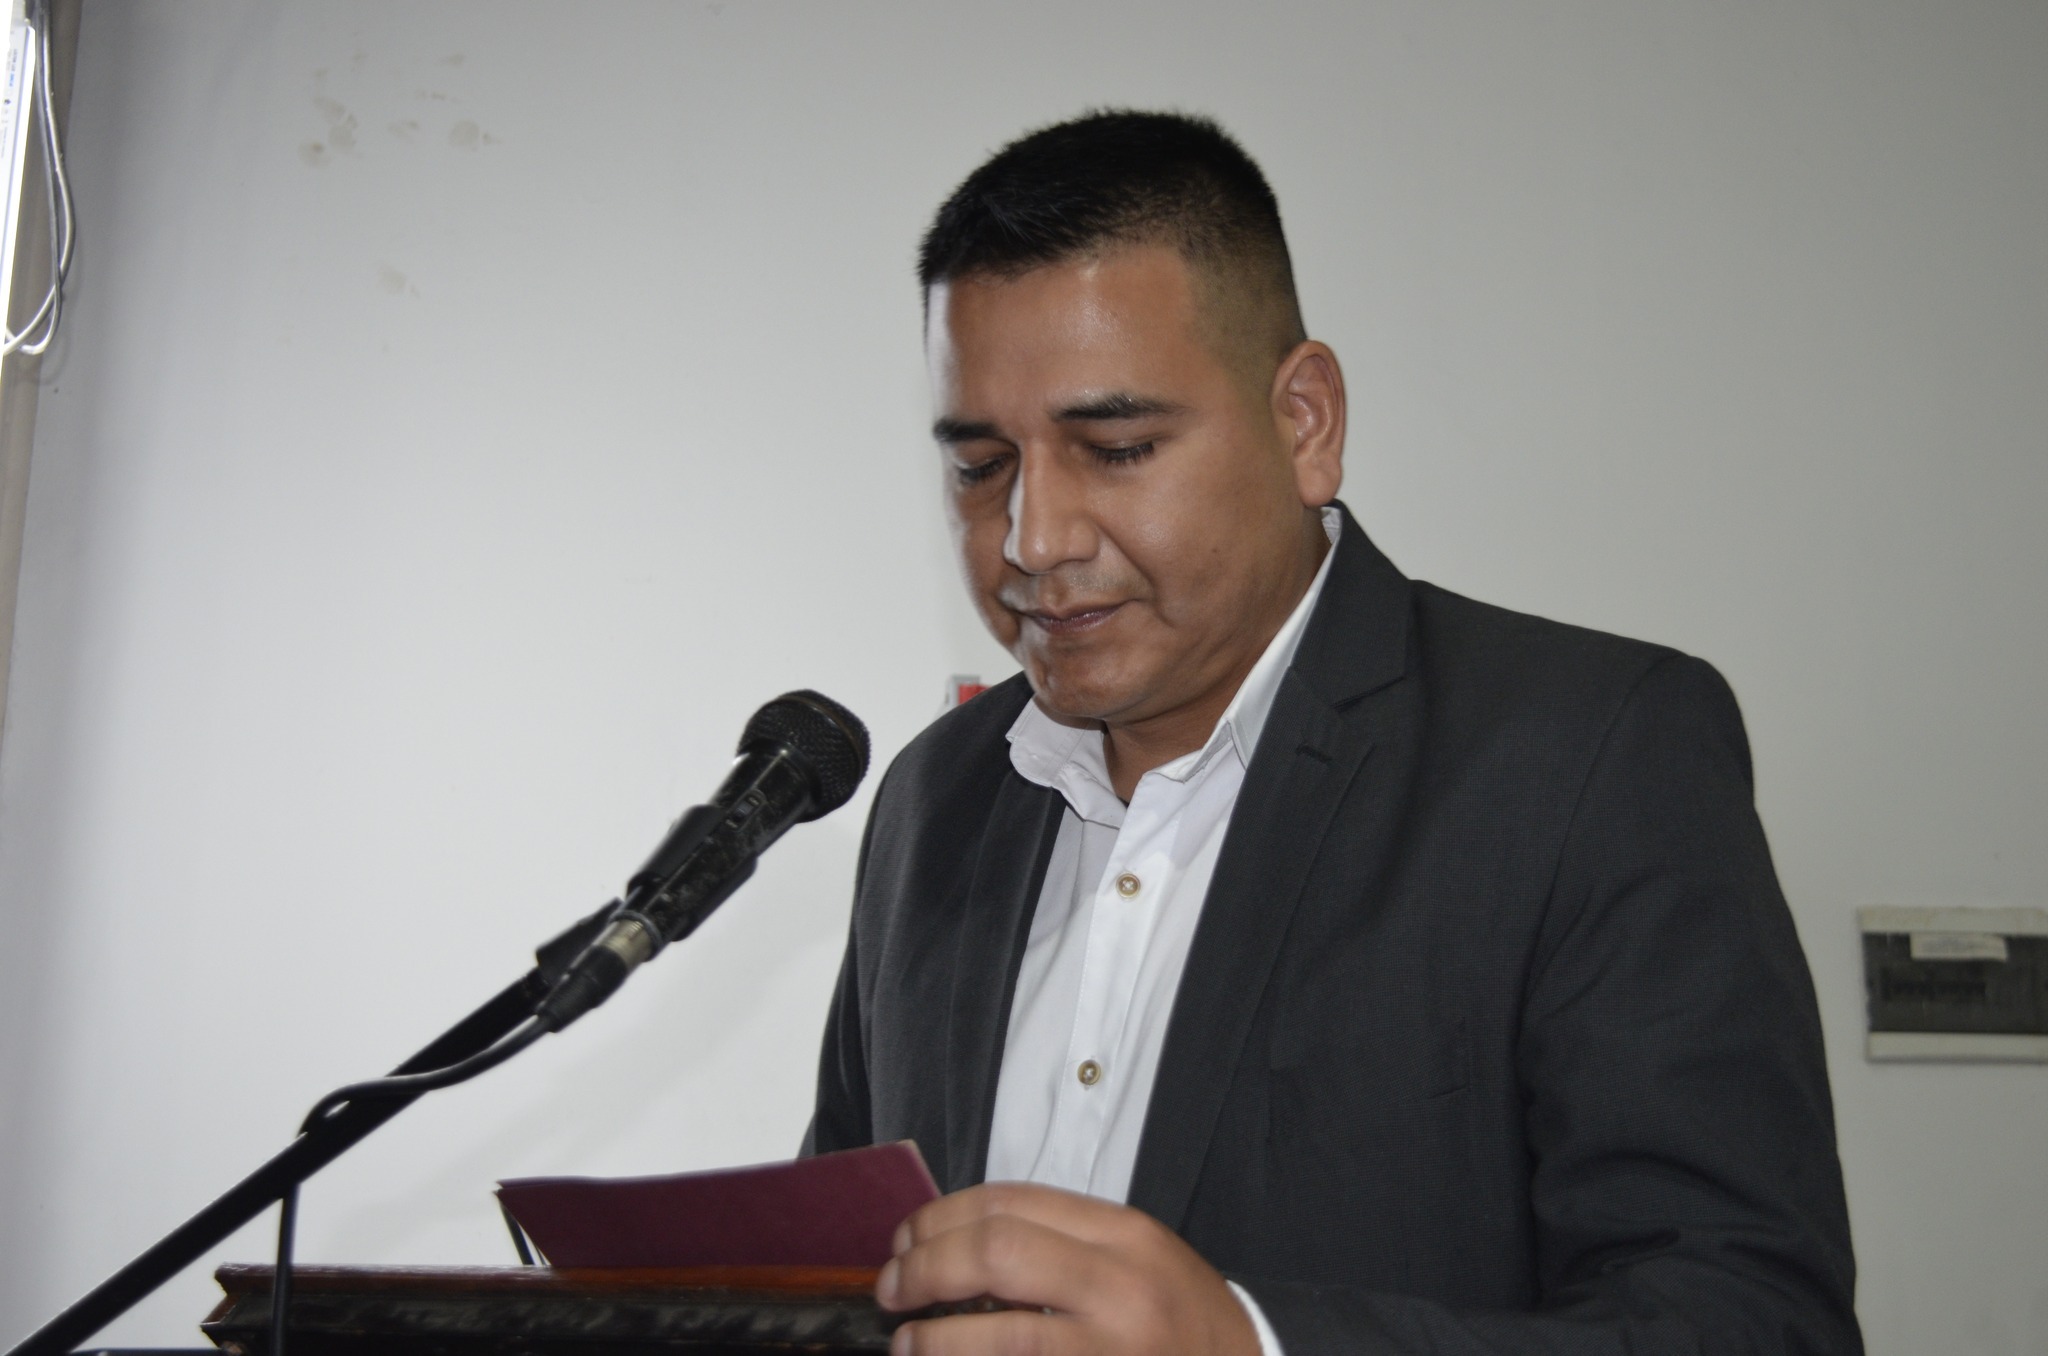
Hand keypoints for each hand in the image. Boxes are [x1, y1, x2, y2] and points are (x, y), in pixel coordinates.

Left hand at [876, 1181, 1261, 1355]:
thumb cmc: (1182, 1324)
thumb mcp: (1134, 1260)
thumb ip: (1061, 1244)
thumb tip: (958, 1244)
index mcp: (1124, 1236)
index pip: (1011, 1203)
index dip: (941, 1218)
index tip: (906, 1239)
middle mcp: (1122, 1288)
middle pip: (998, 1252)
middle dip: (926, 1267)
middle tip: (893, 1288)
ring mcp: (1113, 1350)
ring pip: (1003, 1334)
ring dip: (935, 1338)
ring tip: (908, 1342)